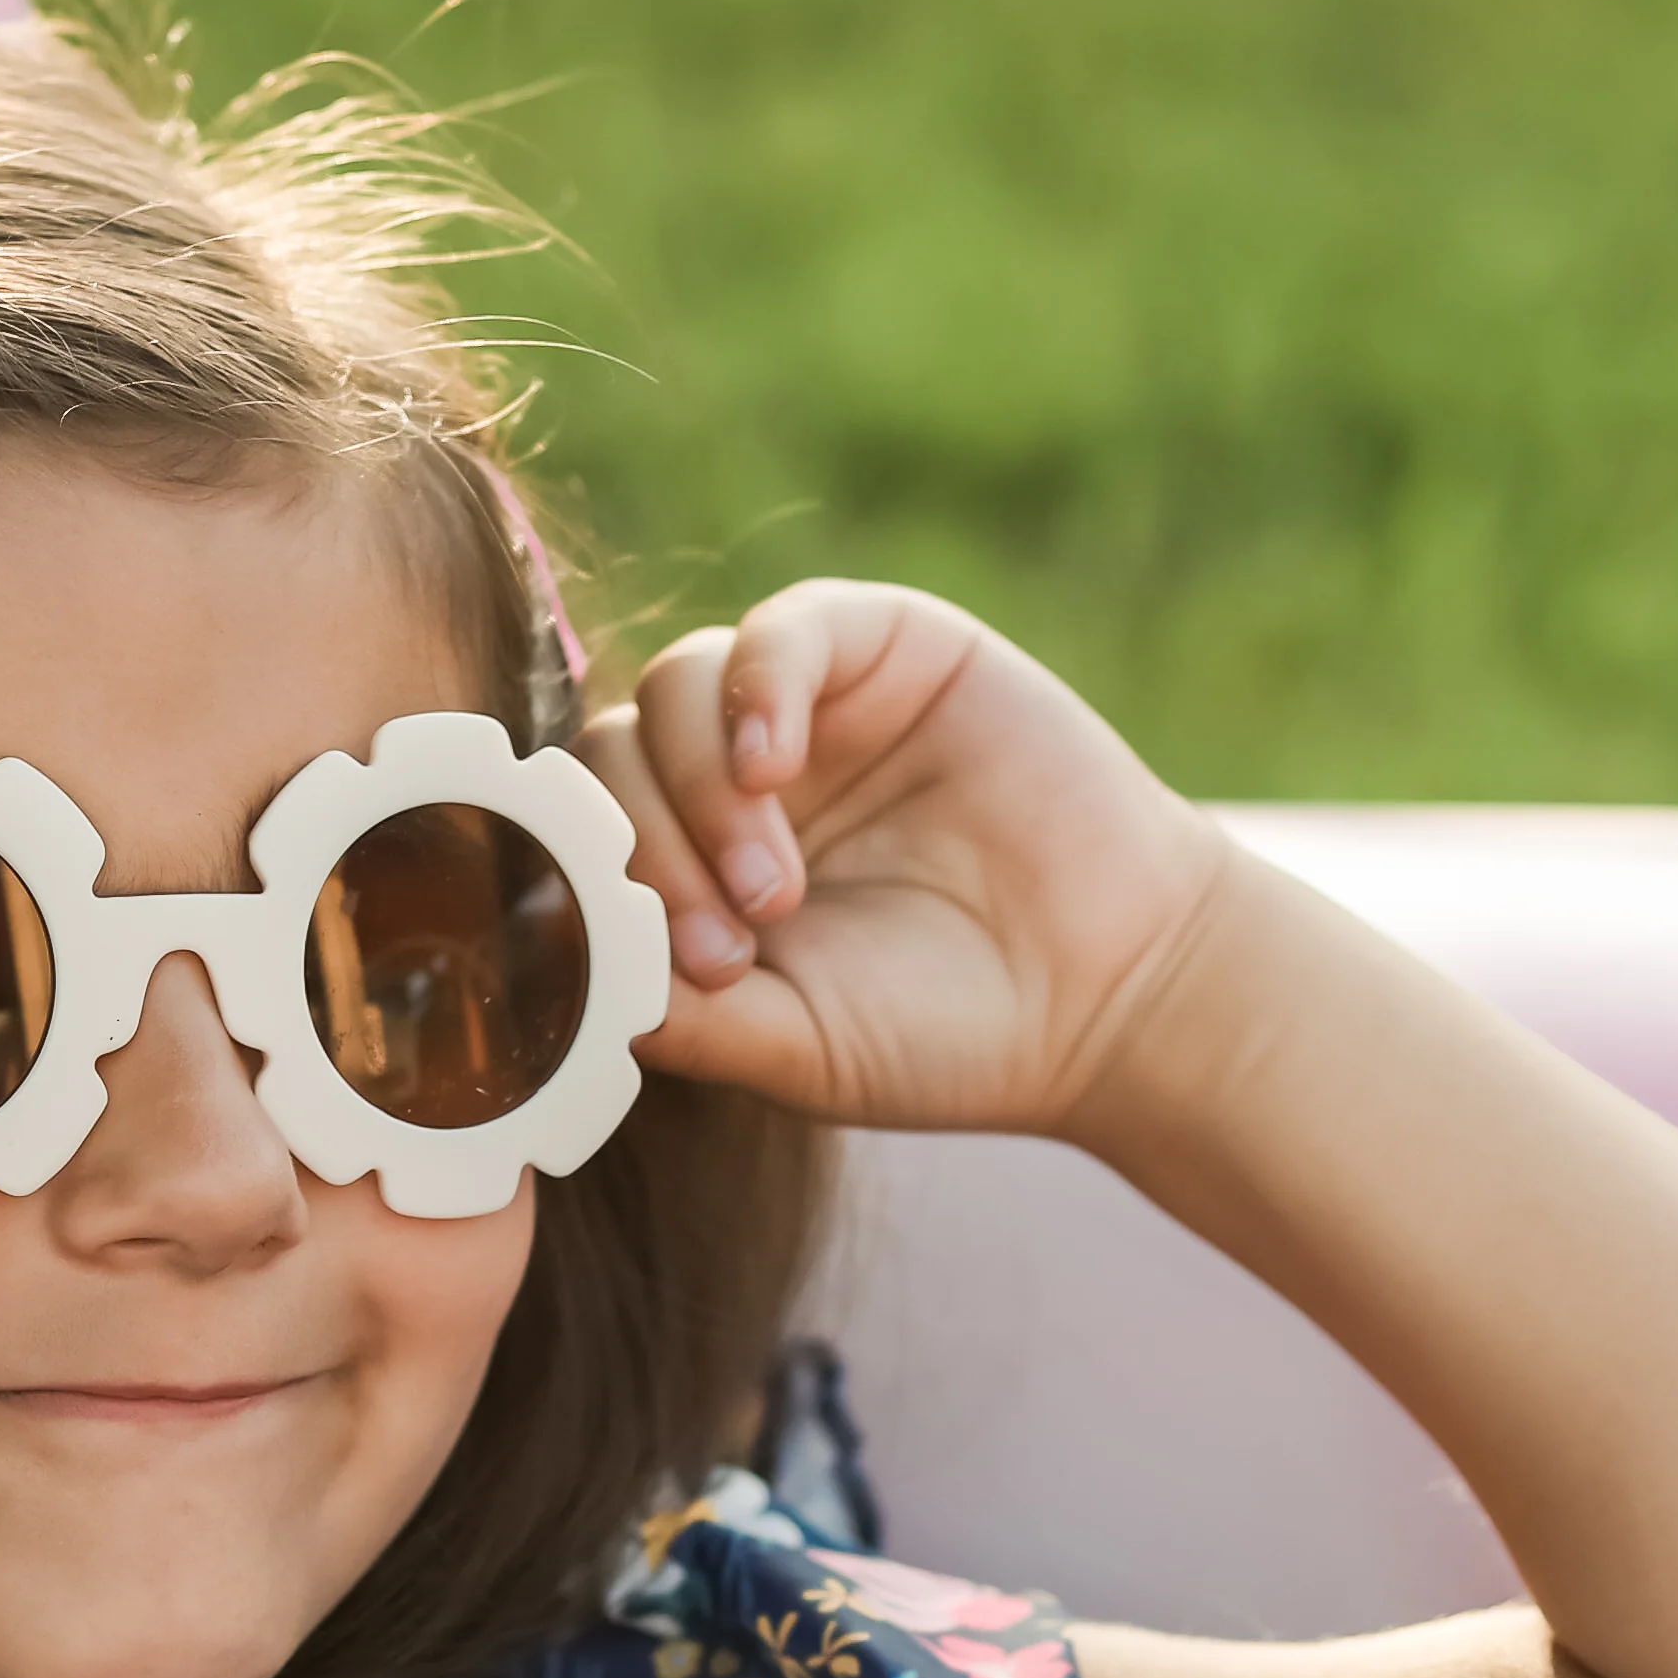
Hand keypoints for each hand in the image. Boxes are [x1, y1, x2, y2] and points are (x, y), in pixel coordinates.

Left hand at [584, 576, 1234, 1139]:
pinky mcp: (882, 647)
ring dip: (697, 792)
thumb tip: (564, 980)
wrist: (1114, 992)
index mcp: (687, 866)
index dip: (579, 890)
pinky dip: (757, 689)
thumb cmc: (946, 1032)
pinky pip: (779, 631)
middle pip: (608, 759)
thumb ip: (677, 1015)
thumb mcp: (789, 1046)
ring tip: (775, 890)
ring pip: (673, 691)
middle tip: (729, 943)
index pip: (575, 835)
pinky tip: (774, 766)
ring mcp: (803, 710)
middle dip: (642, 854)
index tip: (637, 968)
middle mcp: (727, 778)